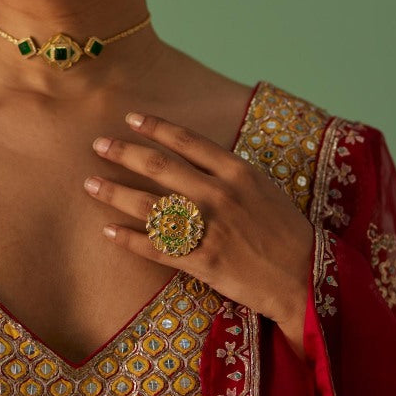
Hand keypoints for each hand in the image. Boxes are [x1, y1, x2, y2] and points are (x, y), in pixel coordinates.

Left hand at [84, 112, 314, 349]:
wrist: (304, 276)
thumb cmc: (285, 230)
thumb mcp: (264, 188)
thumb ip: (228, 171)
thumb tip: (193, 155)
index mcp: (238, 172)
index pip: (188, 141)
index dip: (156, 127)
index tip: (130, 118)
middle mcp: (219, 195)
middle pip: (160, 167)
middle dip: (124, 154)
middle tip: (98, 145)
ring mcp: (209, 228)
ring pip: (150, 206)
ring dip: (115, 193)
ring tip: (90, 183)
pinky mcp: (202, 261)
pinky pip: (156, 248)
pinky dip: (129, 239)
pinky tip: (108, 230)